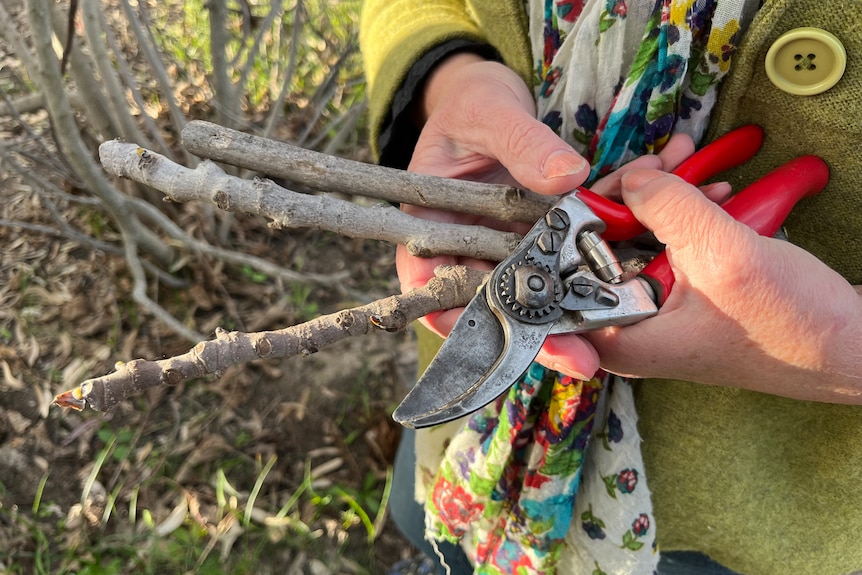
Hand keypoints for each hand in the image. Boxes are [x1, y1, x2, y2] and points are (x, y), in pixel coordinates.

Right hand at [398, 54, 700, 378]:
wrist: (494, 100)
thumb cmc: (472, 105)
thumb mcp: (490, 115)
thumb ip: (523, 143)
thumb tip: (567, 177)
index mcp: (432, 226)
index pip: (430, 284)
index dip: (457, 318)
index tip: (497, 332)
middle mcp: (468, 249)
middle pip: (492, 304)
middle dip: (537, 333)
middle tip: (579, 356)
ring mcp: (507, 251)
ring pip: (536, 294)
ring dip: (575, 315)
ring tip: (612, 335)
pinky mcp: (542, 243)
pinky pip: (567, 262)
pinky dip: (600, 269)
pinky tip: (640, 271)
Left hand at [585, 169, 861, 402]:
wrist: (855, 346)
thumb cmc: (793, 325)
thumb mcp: (723, 255)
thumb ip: (668, 208)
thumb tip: (633, 180)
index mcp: (622, 338)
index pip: (566, 278)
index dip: (578, 225)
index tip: (605, 187)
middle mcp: (633, 330)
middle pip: (601, 251)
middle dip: (628, 199)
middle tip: (656, 162)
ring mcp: (662, 315)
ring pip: (640, 243)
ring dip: (663, 198)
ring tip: (687, 160)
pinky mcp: (689, 300)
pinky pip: (672, 249)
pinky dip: (689, 216)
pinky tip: (713, 189)